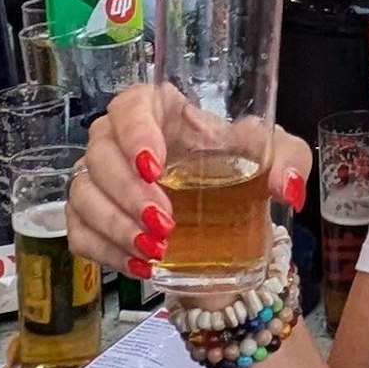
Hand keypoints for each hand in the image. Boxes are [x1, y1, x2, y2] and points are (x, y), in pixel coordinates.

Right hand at [66, 83, 308, 280]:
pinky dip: (105, 251)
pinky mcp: (96, 220)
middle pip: (100, 152)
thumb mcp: (278, 156)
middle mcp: (125, 141)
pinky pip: (79, 232)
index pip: (130, 103)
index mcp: (164, 111)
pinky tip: (138, 264)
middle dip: (127, 192)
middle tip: (166, 223)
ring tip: (155, 250)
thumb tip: (285, 186)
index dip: (133, 131)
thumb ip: (289, 160)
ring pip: (83, 193)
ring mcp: (104, 181)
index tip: (154, 166)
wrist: (235, 227)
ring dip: (114, 224)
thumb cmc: (247, 174)